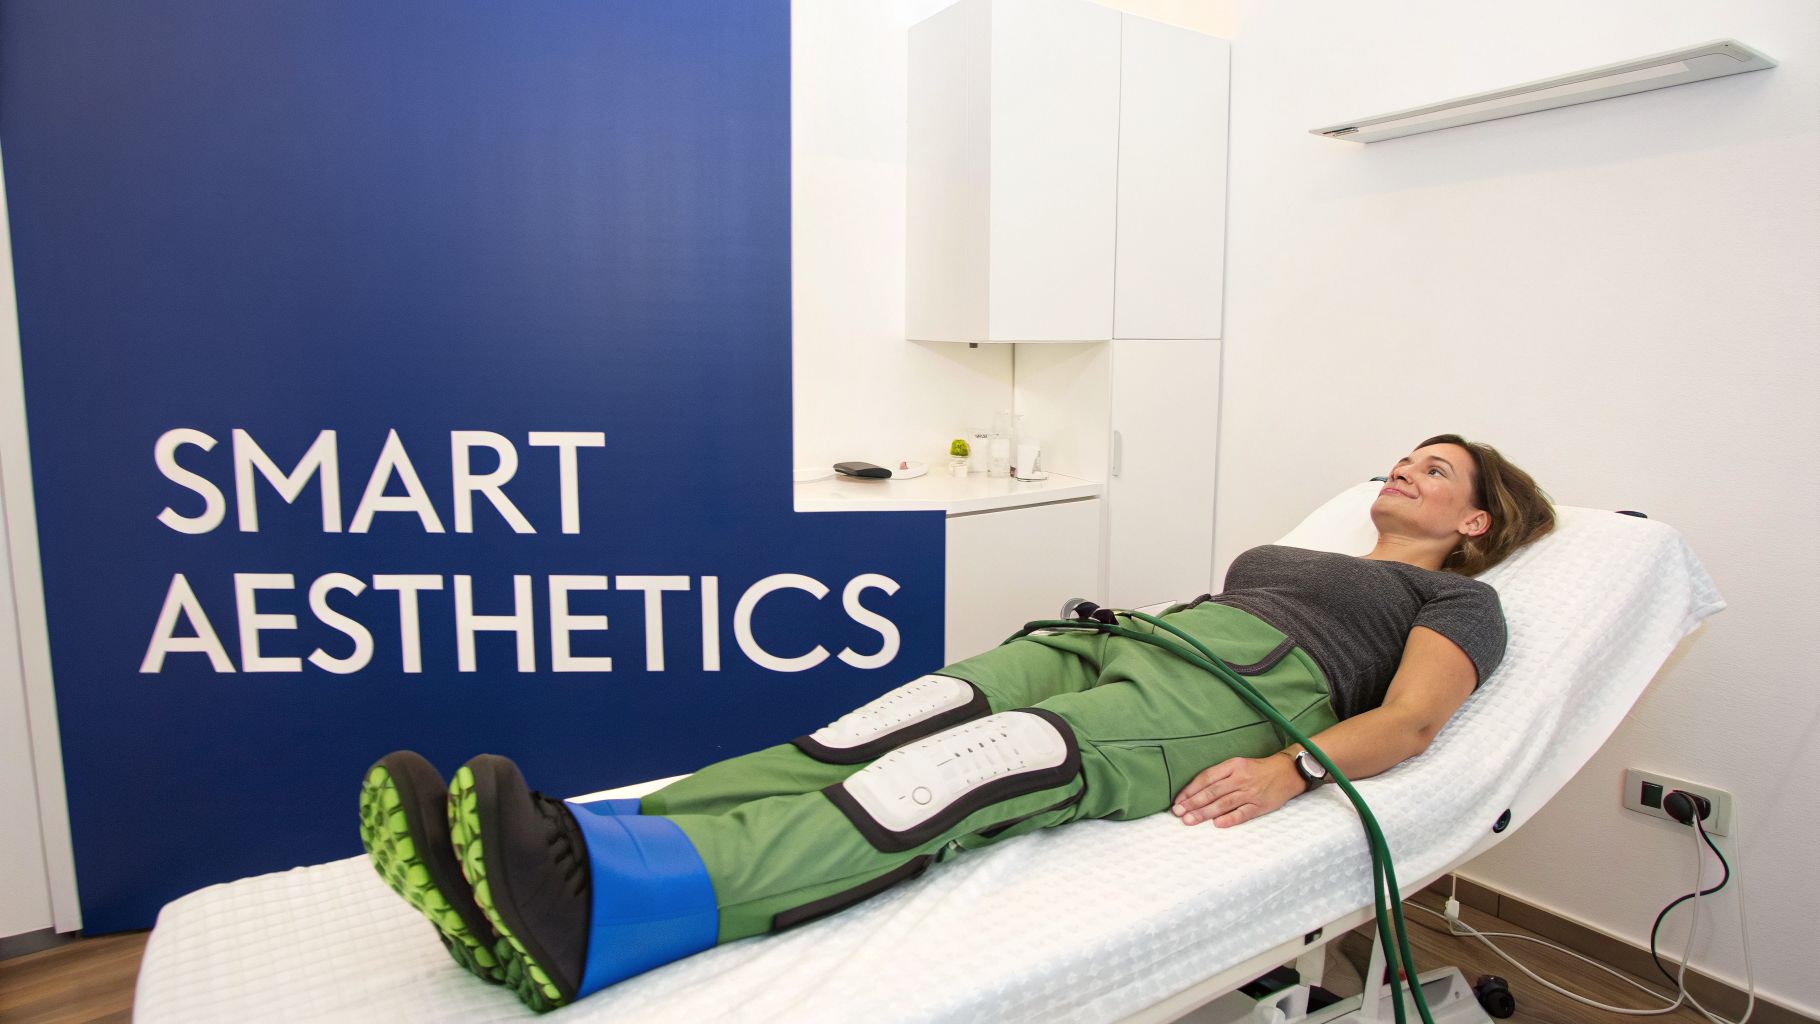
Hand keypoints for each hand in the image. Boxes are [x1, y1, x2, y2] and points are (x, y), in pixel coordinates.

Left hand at [1171, 753, 1301, 827]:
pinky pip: (1243, 813)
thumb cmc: (1257, 770)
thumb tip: (1195, 792)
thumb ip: (1219, 776)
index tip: (1178, 801)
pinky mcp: (1261, 805)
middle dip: (1193, 803)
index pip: (1206, 778)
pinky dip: (1230, 819)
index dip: (1190, 790)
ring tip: (1190, 820)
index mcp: (1232, 766)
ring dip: (1205, 813)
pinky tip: (1217, 824)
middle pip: (1212, 791)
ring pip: (1224, 803)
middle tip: (1178, 813)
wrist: (1288, 772)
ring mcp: (1251, 792)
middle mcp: (1240, 778)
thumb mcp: (1238, 765)